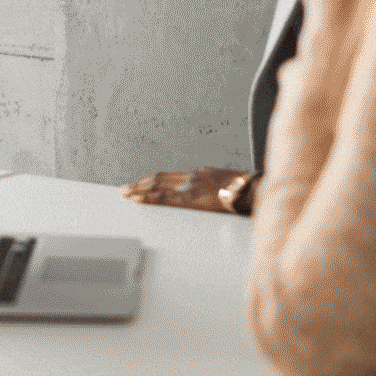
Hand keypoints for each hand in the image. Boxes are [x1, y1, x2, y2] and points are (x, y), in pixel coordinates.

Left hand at [120, 167, 246, 213]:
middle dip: (139, 185)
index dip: (151, 181)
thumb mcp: (221, 179)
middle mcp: (189, 178)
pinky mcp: (190, 198)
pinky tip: (137, 199)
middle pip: (158, 180)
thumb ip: (208, 178)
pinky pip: (164, 198)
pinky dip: (148, 198)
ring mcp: (188, 187)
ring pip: (156, 187)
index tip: (139, 184)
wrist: (251, 190)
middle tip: (124, 189)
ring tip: (125, 194)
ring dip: (138, 191)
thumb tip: (200, 177)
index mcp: (196, 175)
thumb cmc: (242, 188)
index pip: (167, 177)